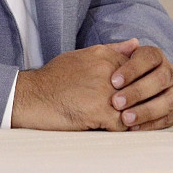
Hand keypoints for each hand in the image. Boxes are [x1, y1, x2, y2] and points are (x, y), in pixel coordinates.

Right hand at [11, 41, 135, 129]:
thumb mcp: (83, 55)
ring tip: (123, 120)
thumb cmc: (55, 77)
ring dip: (132, 117)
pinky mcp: (100, 112)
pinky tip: (110, 128)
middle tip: (134, 110)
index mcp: (106, 56)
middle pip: (140, 89)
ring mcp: (106, 92)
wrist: (32, 96)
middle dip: (139, 102)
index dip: (138, 84)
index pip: (139, 69)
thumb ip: (112, 49)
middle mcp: (109, 71)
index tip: (133, 93)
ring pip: (135, 108)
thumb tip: (135, 43)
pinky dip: (120, 129)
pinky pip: (123, 125)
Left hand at [107, 39, 172, 129]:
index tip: (114, 81)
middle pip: (160, 79)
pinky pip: (167, 119)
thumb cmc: (124, 73)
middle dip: (137, 92)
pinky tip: (134, 127)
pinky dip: (150, 124)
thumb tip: (131, 42)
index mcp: (156, 56)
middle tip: (116, 102)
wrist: (139, 87)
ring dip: (145, 111)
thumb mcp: (118, 60)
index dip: (132, 69)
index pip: (149, 58)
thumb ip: (119, 51)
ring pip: (167, 101)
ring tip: (125, 118)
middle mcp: (169, 73)